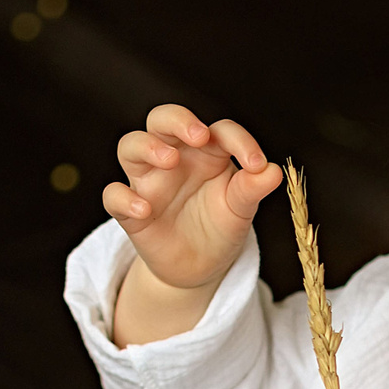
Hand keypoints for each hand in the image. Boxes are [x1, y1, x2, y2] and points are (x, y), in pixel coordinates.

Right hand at [103, 104, 282, 294]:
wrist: (201, 268)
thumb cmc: (221, 227)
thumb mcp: (241, 210)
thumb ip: (252, 189)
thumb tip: (273, 171)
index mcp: (207, 151)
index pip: (219, 131)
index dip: (239, 141)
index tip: (255, 165)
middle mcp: (175, 157)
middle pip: (162, 119)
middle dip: (178, 120)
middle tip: (199, 136)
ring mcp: (149, 181)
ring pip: (131, 145)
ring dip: (148, 146)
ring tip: (169, 159)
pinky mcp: (131, 210)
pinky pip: (114, 195)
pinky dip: (124, 198)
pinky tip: (145, 209)